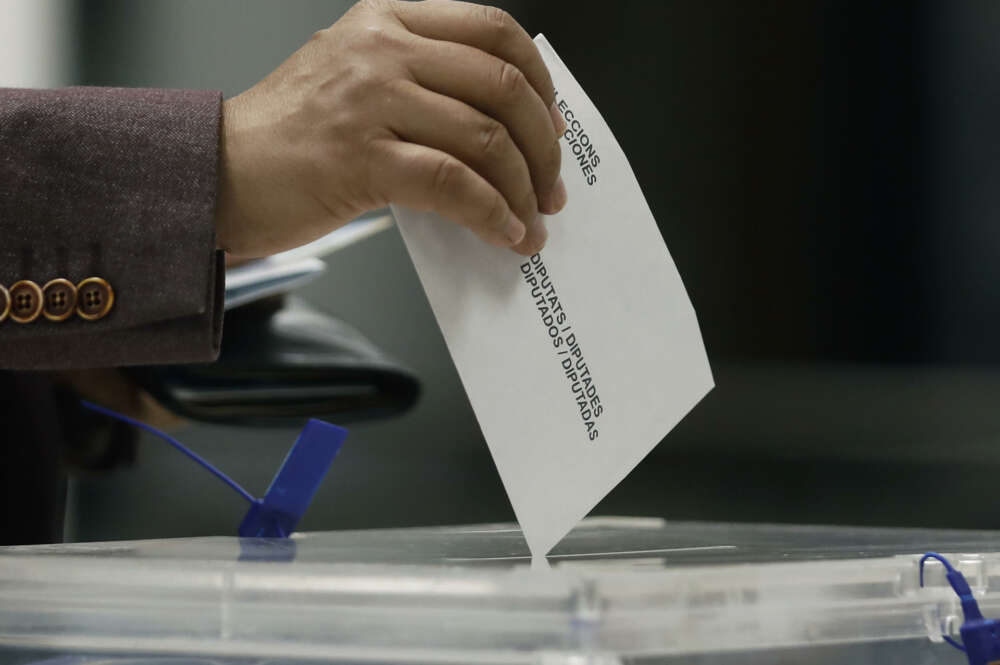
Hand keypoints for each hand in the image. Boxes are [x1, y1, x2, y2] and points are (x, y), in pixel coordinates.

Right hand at [216, 0, 567, 259]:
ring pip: (485, 138)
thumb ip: (419, 82)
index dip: (539, 81)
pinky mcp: (360, 159)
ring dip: (524, 190)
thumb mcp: (352, 78)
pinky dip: (491, 214)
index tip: (553, 124)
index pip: (493, 31)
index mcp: (385, 20)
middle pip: (502, 86)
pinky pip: (453, 185)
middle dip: (543, 146)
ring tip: (532, 221)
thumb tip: (497, 129)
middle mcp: (381, 50)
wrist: (214, 173)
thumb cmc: (285, 137)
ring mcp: (370, 101)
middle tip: (551, 186)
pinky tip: (504, 234)